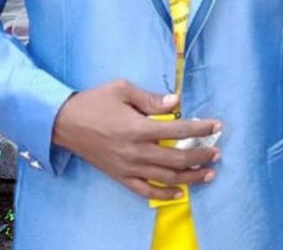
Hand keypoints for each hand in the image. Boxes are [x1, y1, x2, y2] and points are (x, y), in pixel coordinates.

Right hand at [51, 79, 221, 200]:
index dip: (200, 128)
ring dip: (191, 177)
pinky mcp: (120, 176)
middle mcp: (136, 151)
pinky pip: (145, 190)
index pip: (178, 131)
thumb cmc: (95, 101)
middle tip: (217, 151)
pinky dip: (165, 194)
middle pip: (177, 158)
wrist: (66, 123)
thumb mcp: (122, 89)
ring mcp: (128, 167)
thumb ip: (150, 98)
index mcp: (138, 127)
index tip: (216, 126)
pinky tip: (180, 193)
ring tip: (208, 173)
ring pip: (166, 177)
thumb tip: (175, 102)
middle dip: (201, 155)